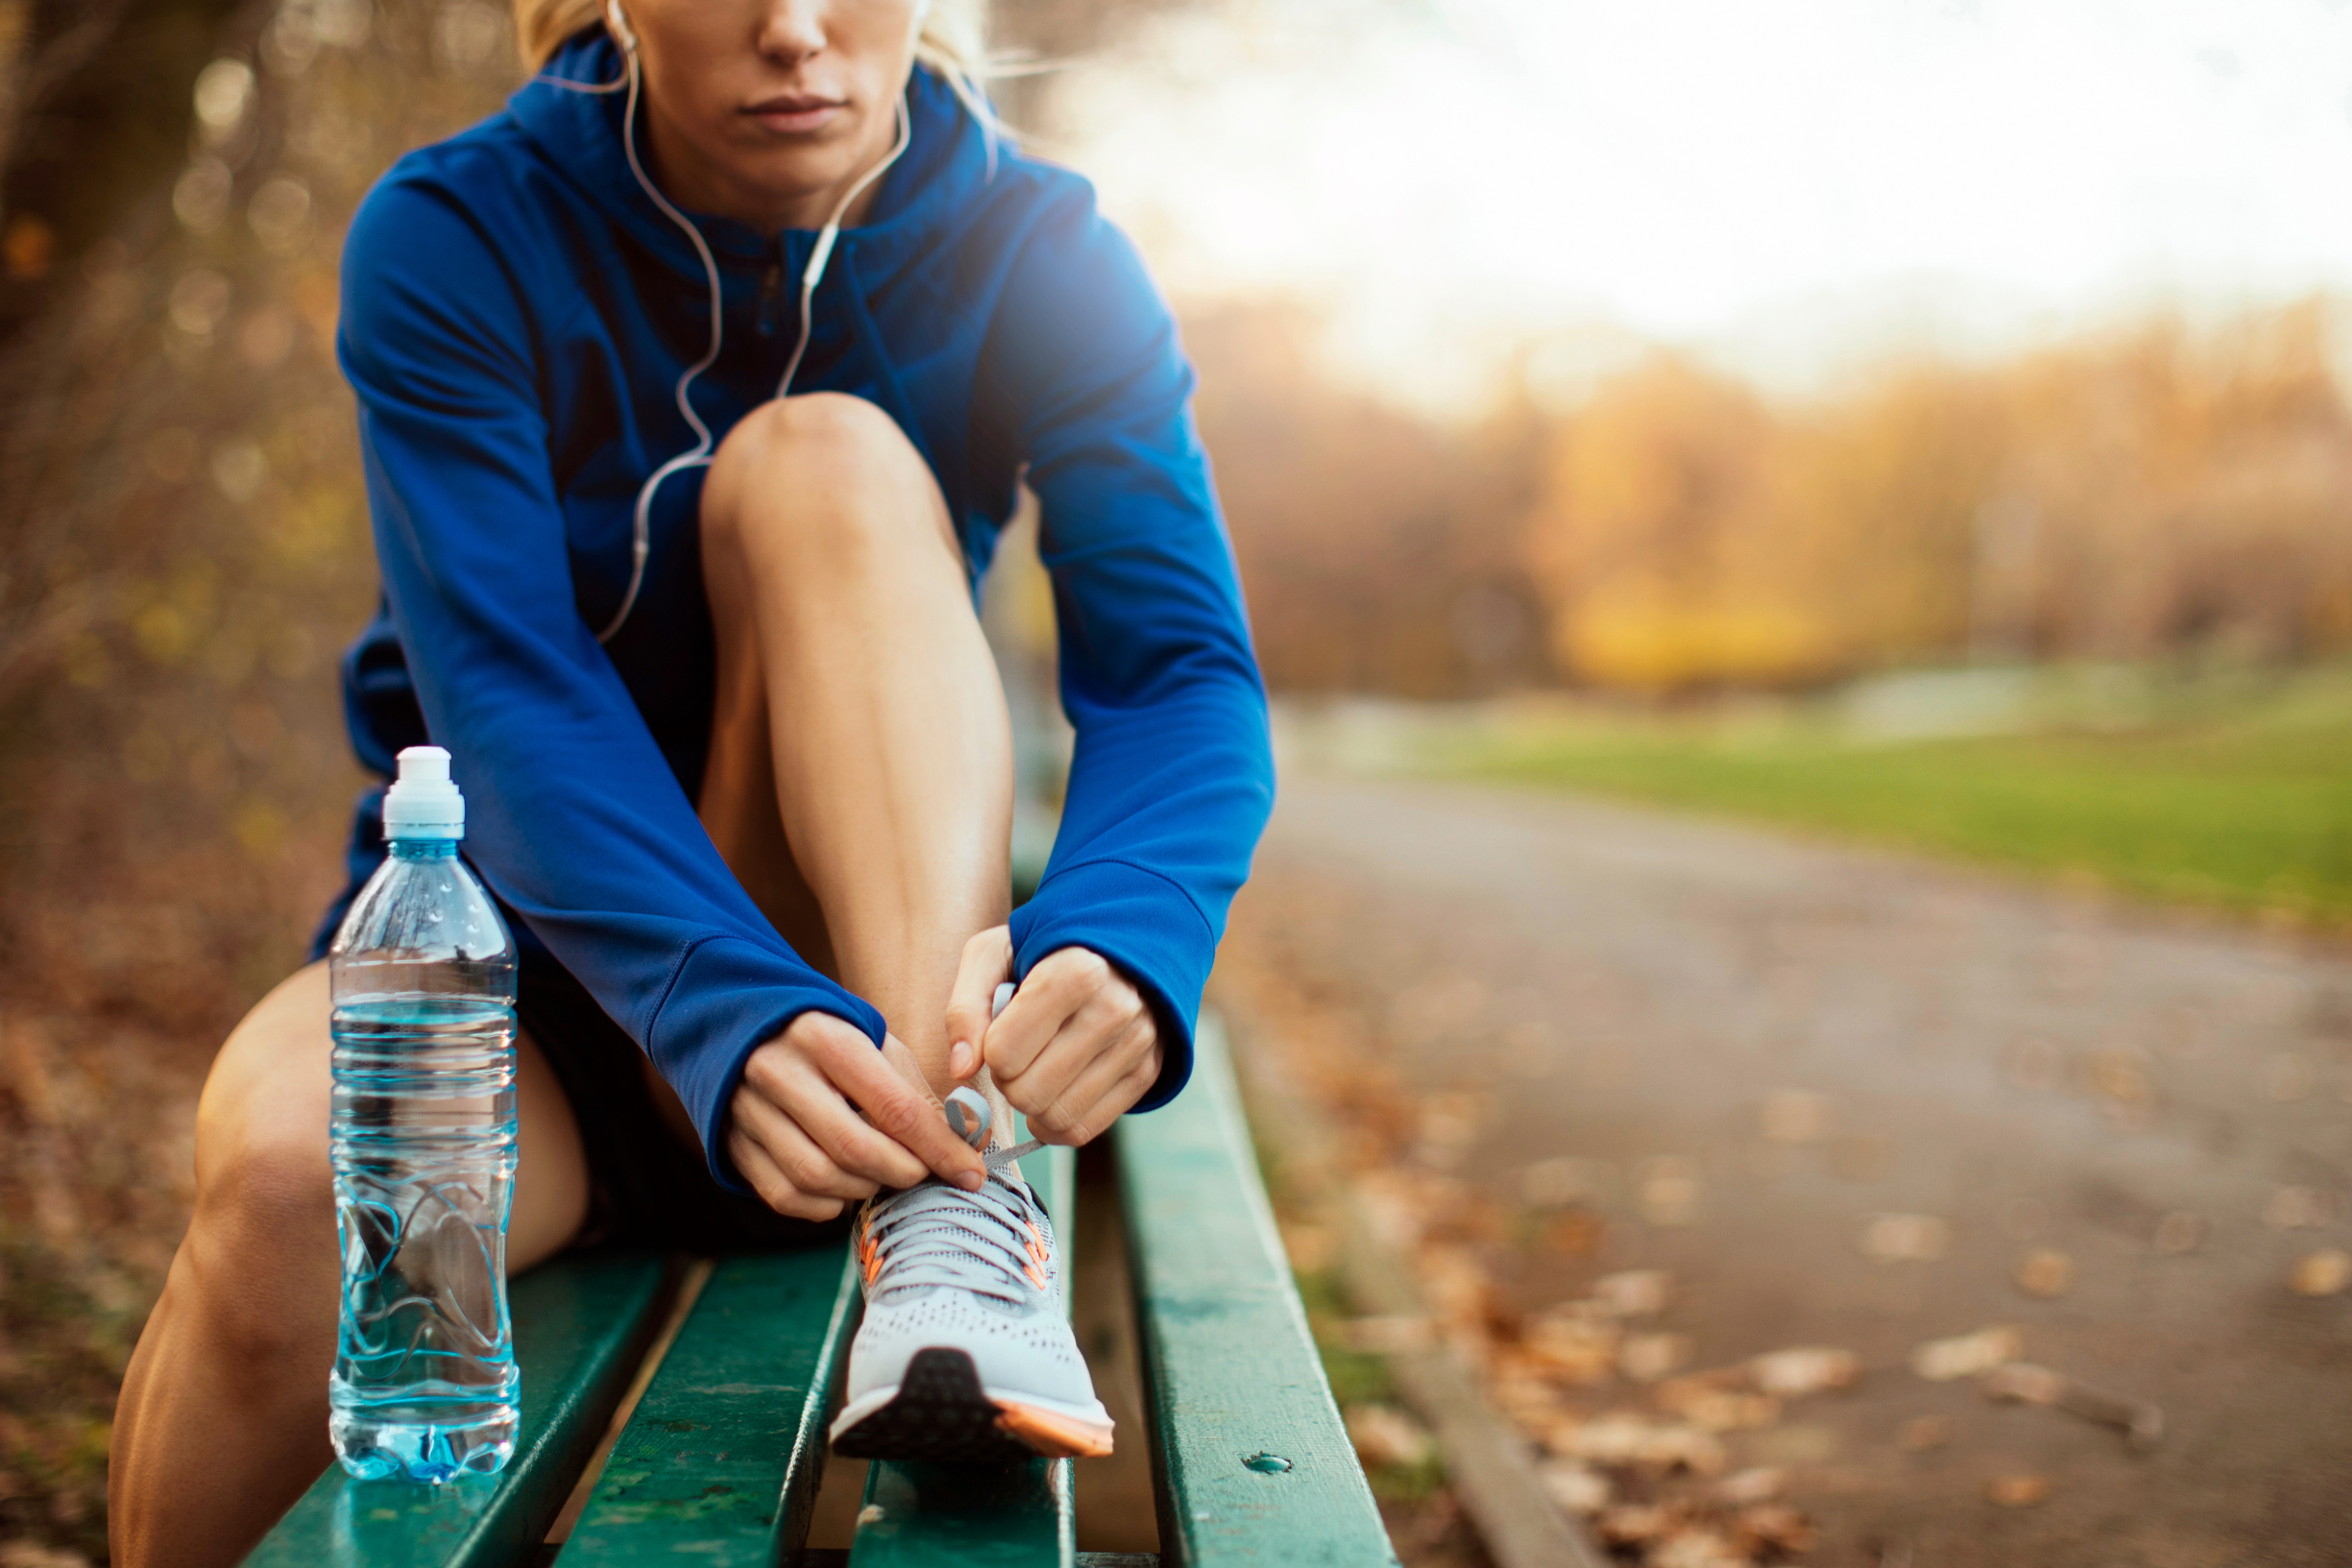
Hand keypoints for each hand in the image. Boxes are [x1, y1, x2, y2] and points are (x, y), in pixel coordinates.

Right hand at [726, 1010, 985, 1219]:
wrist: (743, 1029)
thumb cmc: (828, 1040)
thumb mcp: (875, 1045)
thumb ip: (919, 1094)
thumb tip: (972, 1142)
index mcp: (825, 1039)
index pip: (894, 1107)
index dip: (939, 1148)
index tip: (972, 1174)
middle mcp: (779, 1073)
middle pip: (854, 1148)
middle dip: (903, 1172)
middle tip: (923, 1174)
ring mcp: (748, 1112)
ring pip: (819, 1178)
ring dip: (864, 1189)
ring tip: (882, 1174)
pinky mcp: (732, 1145)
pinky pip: (787, 1196)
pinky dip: (826, 1205)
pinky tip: (843, 1187)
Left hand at [944, 928, 1163, 1146]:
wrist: (1117, 953)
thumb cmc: (1042, 952)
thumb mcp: (993, 956)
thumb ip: (965, 1008)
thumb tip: (961, 1070)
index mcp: (1076, 972)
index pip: (1004, 1053)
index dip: (989, 1051)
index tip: (1000, 1032)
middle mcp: (1116, 1009)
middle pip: (1028, 1092)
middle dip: (1008, 1081)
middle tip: (1016, 1055)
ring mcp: (1138, 1045)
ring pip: (1056, 1117)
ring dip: (1031, 1104)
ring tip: (1035, 1070)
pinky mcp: (1147, 1074)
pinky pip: (1084, 1129)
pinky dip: (1055, 1123)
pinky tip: (1052, 1095)